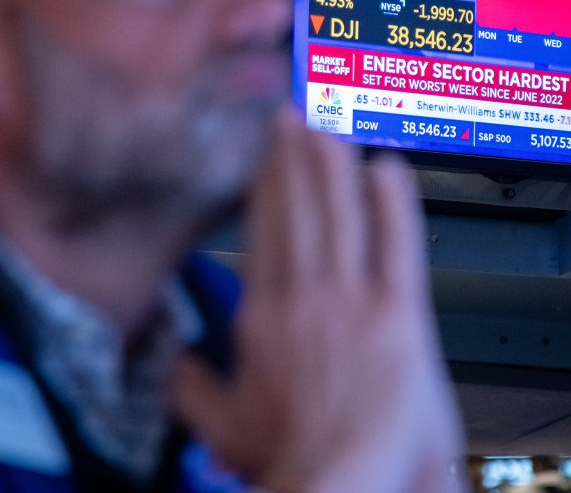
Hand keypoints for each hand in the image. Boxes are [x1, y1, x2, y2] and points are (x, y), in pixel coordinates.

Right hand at [171, 110, 462, 491]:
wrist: (334, 482)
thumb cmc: (288, 462)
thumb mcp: (222, 427)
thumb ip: (192, 388)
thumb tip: (171, 365)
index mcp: (266, 317)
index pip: (264, 233)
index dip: (266, 188)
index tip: (265, 155)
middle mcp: (306, 297)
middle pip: (298, 211)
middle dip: (294, 158)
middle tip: (290, 115)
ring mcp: (352, 301)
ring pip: (339, 215)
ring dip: (332, 165)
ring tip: (325, 125)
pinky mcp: (399, 316)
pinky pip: (396, 247)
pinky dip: (393, 205)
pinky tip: (388, 169)